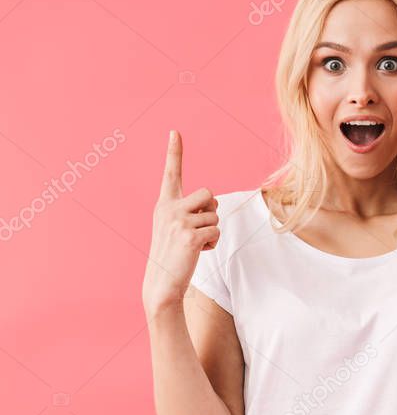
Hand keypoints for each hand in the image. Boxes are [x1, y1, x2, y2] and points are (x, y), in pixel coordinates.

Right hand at [142, 131, 220, 313]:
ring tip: (194, 244)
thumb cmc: (174, 255)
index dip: (174, 152)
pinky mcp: (189, 236)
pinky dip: (213, 244)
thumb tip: (213, 203)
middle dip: (212, 211)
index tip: (175, 131)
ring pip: (215, 214)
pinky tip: (197, 252)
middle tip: (197, 229)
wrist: (162, 283)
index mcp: (164, 204)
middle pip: (209, 194)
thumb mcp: (177, 227)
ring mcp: (178, 221)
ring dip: (212, 230)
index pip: (170, 174)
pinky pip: (216, 231)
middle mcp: (168, 208)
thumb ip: (192, 210)